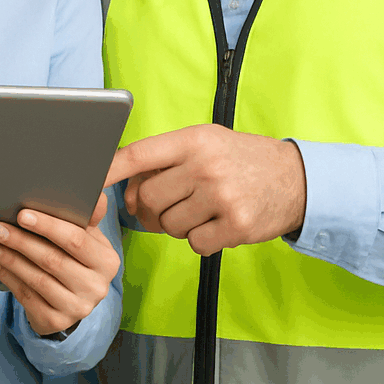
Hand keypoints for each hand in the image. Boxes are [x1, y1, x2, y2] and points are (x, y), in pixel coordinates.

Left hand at [0, 192, 119, 336]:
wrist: (73, 301)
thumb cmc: (77, 259)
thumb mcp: (88, 238)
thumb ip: (88, 217)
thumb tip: (96, 197)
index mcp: (107, 261)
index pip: (76, 240)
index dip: (48, 226)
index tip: (22, 215)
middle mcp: (96, 287)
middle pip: (53, 260)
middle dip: (21, 241)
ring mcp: (77, 307)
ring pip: (37, 279)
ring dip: (10, 259)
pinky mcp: (56, 321)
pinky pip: (26, 296)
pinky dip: (8, 276)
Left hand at [103, 126, 305, 255]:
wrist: (296, 178)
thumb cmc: (239, 159)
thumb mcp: (205, 143)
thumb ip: (164, 161)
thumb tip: (125, 193)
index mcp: (193, 139)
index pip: (138, 155)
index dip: (108, 171)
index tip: (87, 183)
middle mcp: (205, 165)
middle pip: (148, 198)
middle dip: (151, 207)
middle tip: (171, 204)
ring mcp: (220, 197)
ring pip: (168, 224)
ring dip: (176, 224)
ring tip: (201, 209)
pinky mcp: (235, 226)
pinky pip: (193, 244)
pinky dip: (199, 239)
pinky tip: (217, 223)